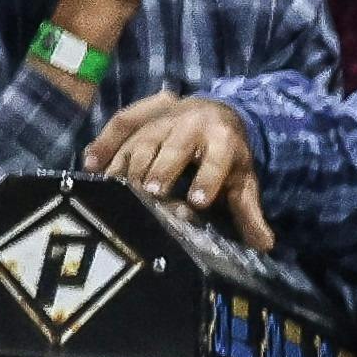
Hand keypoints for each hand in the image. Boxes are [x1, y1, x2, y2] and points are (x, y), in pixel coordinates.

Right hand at [86, 92, 266, 247]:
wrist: (216, 110)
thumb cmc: (228, 155)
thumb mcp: (242, 180)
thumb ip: (248, 212)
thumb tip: (264, 246)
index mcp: (223, 139)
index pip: (216, 161)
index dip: (207, 180)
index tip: (197, 202)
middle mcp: (191, 124)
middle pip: (174, 148)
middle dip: (163, 169)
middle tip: (153, 193)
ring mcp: (163, 119)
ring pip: (144, 139)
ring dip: (132, 163)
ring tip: (123, 189)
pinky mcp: (142, 117)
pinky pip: (120, 126)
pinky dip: (104, 144)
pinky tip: (92, 166)